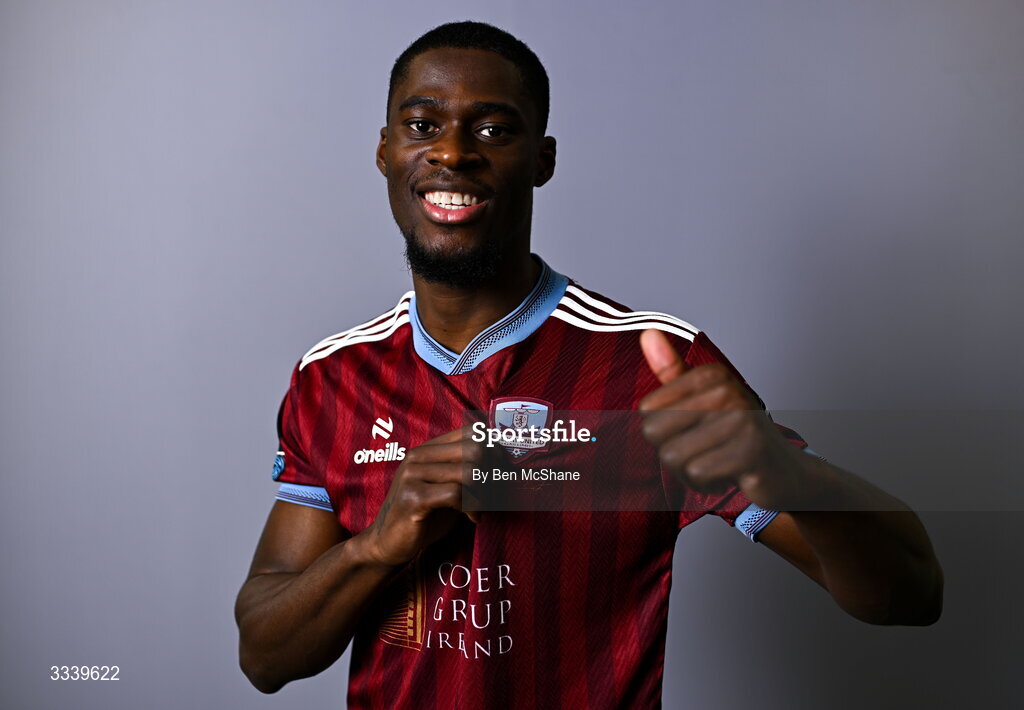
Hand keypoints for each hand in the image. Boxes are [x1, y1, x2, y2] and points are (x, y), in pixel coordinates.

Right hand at [361, 425, 495, 567]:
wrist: (389, 543)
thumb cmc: (425, 516)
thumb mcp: (448, 488)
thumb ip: (467, 472)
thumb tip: (503, 460)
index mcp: (428, 449)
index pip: (472, 432)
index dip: (495, 451)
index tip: (501, 474)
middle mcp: (418, 456)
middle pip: (474, 449)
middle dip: (491, 474)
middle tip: (493, 496)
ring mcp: (413, 475)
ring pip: (469, 472)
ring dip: (483, 495)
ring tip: (481, 510)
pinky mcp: (413, 498)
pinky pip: (456, 494)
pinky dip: (472, 508)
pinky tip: (472, 519)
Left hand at [637, 329, 805, 510]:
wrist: (786, 471)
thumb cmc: (737, 435)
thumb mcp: (702, 399)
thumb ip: (672, 370)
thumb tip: (647, 333)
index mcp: (711, 374)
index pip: (647, 409)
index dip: (663, 430)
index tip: (693, 431)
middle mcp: (727, 390)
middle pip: (654, 432)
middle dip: (671, 452)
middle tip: (703, 451)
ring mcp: (741, 420)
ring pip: (673, 457)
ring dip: (688, 472)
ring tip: (716, 464)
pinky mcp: (750, 452)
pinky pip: (696, 473)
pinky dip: (705, 484)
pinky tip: (726, 476)